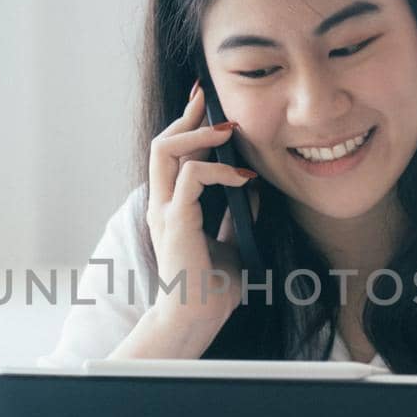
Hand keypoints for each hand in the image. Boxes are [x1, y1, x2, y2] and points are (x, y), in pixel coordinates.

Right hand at [144, 81, 258, 344]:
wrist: (196, 319)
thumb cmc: (211, 288)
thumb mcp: (233, 242)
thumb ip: (238, 214)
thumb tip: (254, 185)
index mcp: (171, 206)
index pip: (173, 154)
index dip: (189, 125)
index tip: (207, 104)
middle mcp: (162, 203)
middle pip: (163, 142)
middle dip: (188, 116)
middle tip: (210, 98)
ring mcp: (165, 211)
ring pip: (166, 150)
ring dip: (198, 134)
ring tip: (228, 129)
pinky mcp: (175, 221)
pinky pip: (193, 178)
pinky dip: (219, 169)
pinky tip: (243, 176)